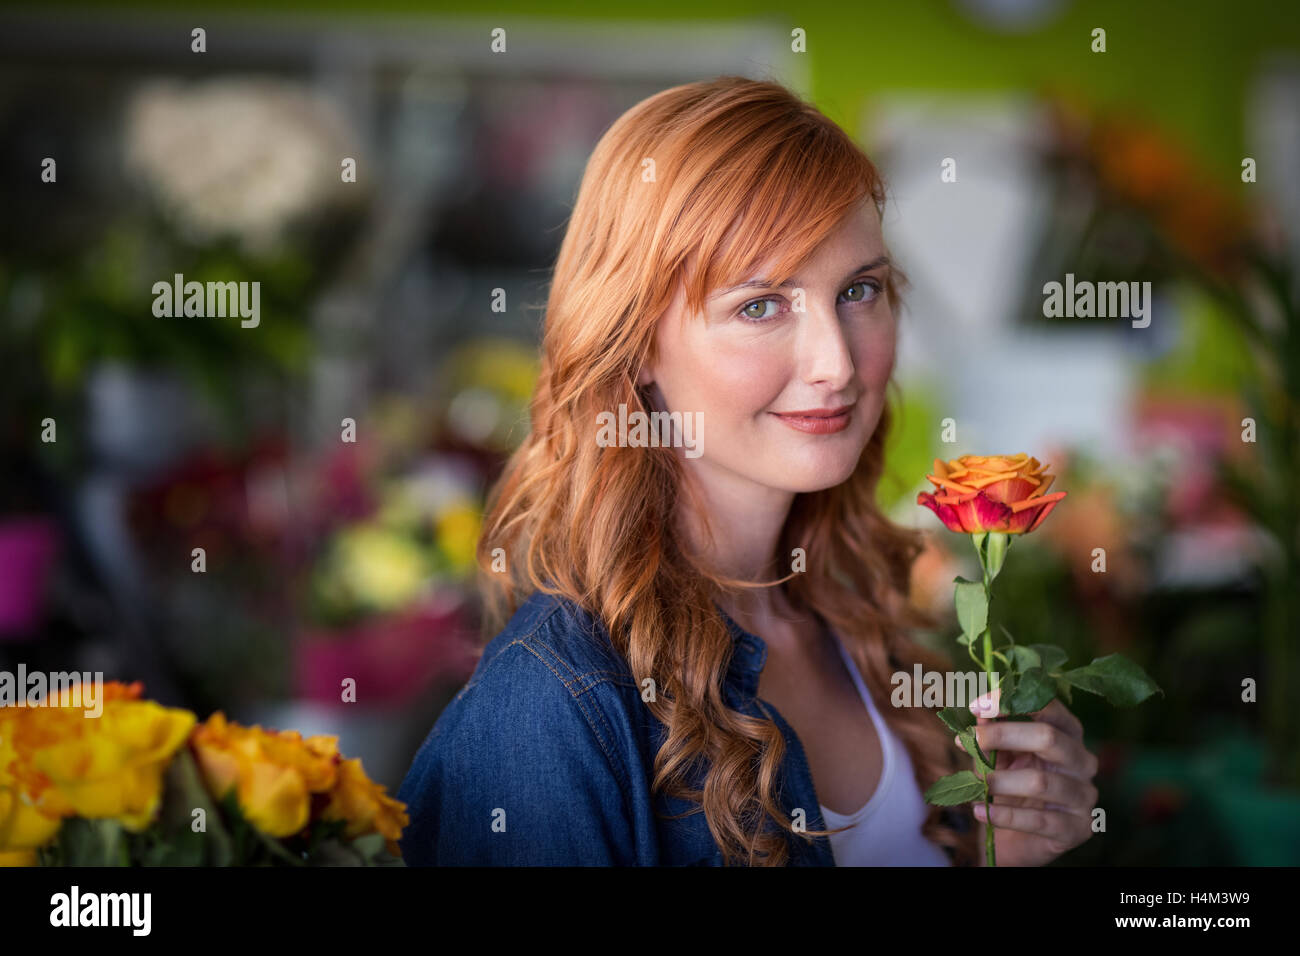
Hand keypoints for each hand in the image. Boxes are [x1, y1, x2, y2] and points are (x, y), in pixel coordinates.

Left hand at [955, 687, 1098, 865]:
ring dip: (1000, 781)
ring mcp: (1084, 795)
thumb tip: (979, 714)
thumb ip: (990, 735)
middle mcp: (1082, 760)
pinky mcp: (1078, 828)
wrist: (1016, 837)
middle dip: (1003, 735)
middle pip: (1049, 738)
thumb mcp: (996, 755)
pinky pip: (1039, 820)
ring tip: (976, 784)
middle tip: (970, 740)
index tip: (975, 706)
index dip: (1010, 703)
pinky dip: (1004, 815)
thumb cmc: (1008, 785)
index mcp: (1067, 733)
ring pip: (1041, 782)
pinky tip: (980, 811)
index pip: (1048, 707)